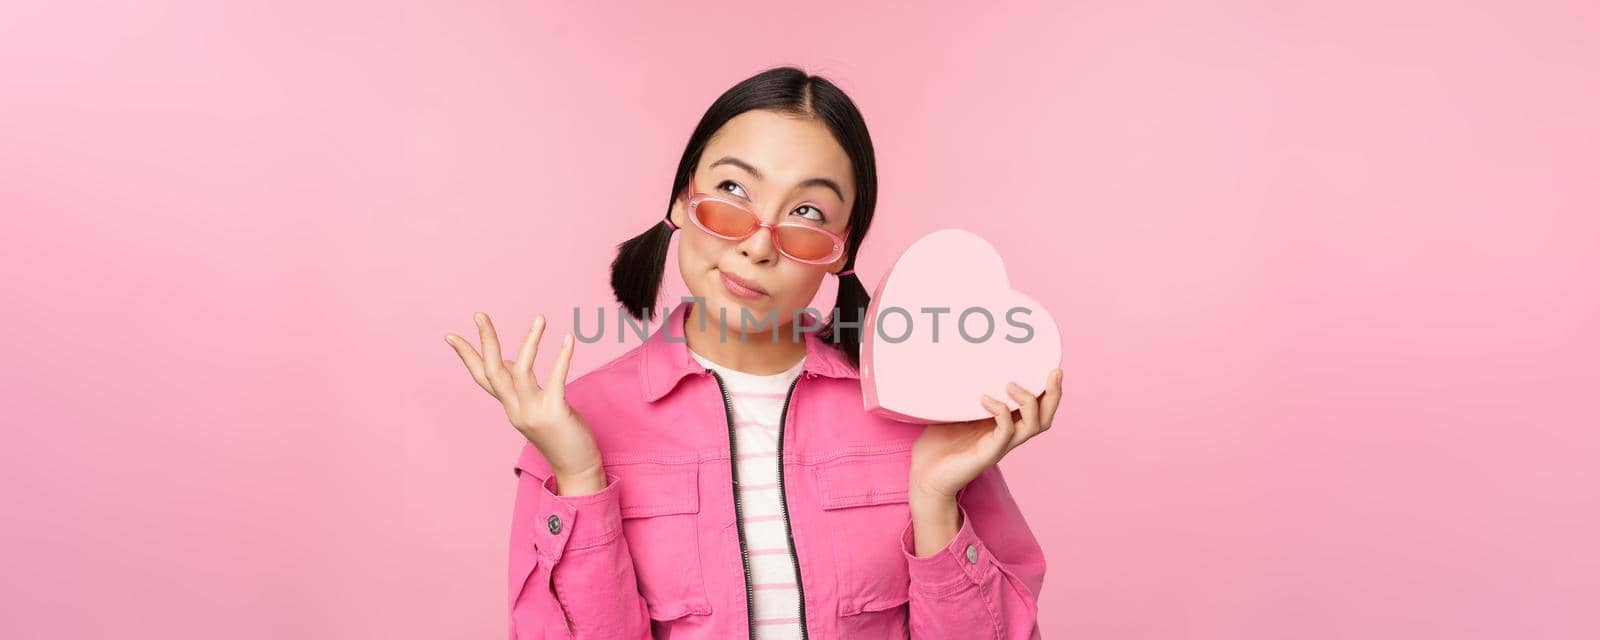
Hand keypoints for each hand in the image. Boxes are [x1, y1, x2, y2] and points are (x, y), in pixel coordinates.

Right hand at [445, 313, 602, 486]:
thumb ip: (518, 386)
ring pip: (520, 371)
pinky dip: (561, 357)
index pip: (482, 377)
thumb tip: (507, 359)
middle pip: (492, 371)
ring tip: (540, 318)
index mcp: (509, 407)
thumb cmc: (559, 434)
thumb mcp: (533, 407)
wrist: (576, 468)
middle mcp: (515, 410)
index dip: (466, 356)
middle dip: (485, 341)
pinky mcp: (554, 413)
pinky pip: (554, 379)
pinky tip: (568, 338)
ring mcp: (532, 412)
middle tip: (480, 314)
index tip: (450, 335)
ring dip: (529, 342)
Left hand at [909, 368, 1063, 501]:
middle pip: (1045, 417)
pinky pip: (1006, 432)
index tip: (1048, 364)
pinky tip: (985, 399)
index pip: (1036, 408)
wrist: (925, 475)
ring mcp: (1000, 445)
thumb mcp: (953, 411)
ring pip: (1033, 425)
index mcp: (1004, 424)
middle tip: (1054, 372)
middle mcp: (1008, 435)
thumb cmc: (938, 444)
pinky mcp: (989, 454)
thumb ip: (963, 392)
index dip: (1047, 389)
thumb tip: (958, 362)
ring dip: (1029, 401)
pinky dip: (1000, 412)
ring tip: (1011, 384)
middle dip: (1054, 394)